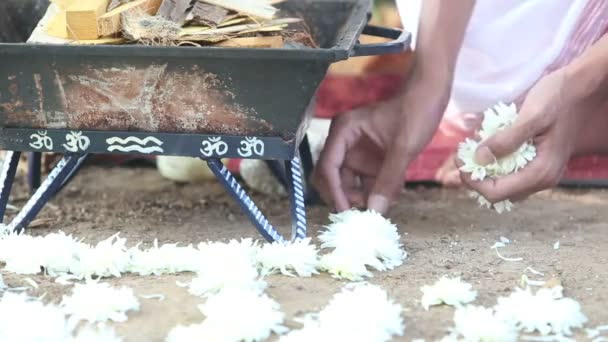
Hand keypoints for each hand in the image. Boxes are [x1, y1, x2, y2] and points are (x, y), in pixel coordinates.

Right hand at [313, 81, 447, 213]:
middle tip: (359, 215)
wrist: (430, 96)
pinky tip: (388, 197)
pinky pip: (364, 182)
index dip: (334, 191)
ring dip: (359, 197)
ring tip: (378, 206)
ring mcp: (356, 152)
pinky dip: (373, 192)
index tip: (346, 212)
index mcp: (344, 131)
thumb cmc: (415, 112)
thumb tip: (375, 211)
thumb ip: (388, 180)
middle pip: (331, 177)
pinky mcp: (369, 159)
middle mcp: (344, 142)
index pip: (328, 167)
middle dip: (342, 197)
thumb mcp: (403, 148)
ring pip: (347, 183)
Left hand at [461, 70, 604, 201]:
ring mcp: (540, 173)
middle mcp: (541, 179)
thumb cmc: (559, 97)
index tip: (459, 160)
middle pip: (497, 193)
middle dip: (473, 179)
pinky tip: (481, 150)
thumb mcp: (531, 116)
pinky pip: (509, 173)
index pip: (495, 193)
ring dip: (480, 174)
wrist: (582, 87)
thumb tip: (479, 159)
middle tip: (457, 160)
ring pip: (502, 184)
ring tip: (463, 158)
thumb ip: (506, 140)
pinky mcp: (536, 163)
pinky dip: (491, 166)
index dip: (472, 180)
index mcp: (540, 173)